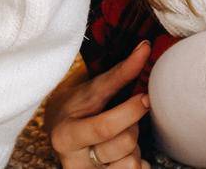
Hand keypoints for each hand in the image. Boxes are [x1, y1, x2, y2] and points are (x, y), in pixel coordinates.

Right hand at [46, 42, 152, 168]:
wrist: (59, 131)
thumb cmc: (77, 105)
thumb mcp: (91, 88)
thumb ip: (119, 73)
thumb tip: (145, 47)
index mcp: (66, 135)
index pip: (105, 127)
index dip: (130, 111)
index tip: (146, 97)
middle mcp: (75, 161)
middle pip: (123, 143)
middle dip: (133, 125)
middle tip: (128, 113)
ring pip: (132, 162)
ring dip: (135, 146)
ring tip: (122, 134)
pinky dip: (138, 161)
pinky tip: (125, 152)